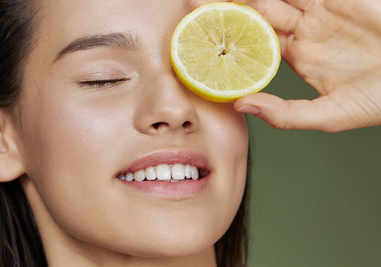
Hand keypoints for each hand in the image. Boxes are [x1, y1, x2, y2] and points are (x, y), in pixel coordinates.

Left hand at [191, 0, 380, 131]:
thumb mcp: (328, 116)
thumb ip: (285, 114)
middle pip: (257, 16)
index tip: (200, 38)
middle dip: (227, 10)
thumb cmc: (378, 99)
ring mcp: (318, 12)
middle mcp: (304, 33)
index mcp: (298, 58)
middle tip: (194, 5)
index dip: (229, 42)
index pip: (254, 47)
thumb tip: (242, 107)